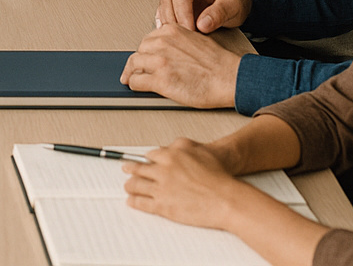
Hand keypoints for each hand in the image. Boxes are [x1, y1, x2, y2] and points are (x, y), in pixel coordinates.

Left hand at [120, 23, 242, 107]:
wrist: (230, 78)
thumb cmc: (217, 63)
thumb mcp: (194, 40)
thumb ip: (176, 43)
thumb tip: (163, 52)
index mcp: (171, 30)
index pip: (148, 39)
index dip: (146, 52)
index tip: (144, 58)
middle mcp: (162, 42)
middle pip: (138, 51)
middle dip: (138, 62)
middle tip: (137, 70)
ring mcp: (159, 61)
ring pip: (133, 65)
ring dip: (132, 73)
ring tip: (132, 79)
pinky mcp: (160, 80)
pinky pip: (136, 82)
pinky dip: (135, 85)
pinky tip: (139, 88)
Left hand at [122, 139, 238, 229]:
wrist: (226, 199)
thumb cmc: (217, 176)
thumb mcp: (199, 150)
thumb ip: (181, 146)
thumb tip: (170, 147)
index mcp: (171, 156)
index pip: (150, 155)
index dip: (145, 159)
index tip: (141, 159)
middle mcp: (163, 171)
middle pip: (138, 169)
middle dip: (130, 169)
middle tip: (126, 169)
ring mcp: (162, 189)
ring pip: (136, 185)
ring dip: (130, 185)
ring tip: (128, 186)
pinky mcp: (163, 207)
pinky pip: (142, 203)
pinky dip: (134, 201)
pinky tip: (131, 201)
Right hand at [157, 0, 252, 32]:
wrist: (234, 6)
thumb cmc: (234, 1)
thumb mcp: (234, 5)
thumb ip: (220, 13)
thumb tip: (202, 24)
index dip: (183, 12)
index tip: (190, 29)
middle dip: (175, 20)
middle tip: (185, 38)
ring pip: (163, 8)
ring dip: (170, 26)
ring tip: (184, 40)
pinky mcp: (172, 6)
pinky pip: (163, 16)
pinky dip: (168, 28)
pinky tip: (177, 38)